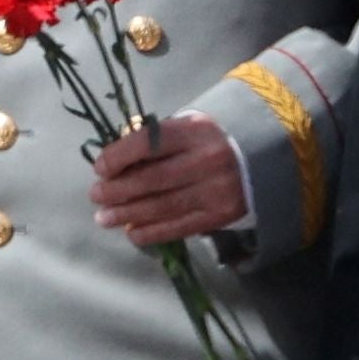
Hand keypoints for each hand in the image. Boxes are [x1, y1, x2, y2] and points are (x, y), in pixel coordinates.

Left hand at [92, 114, 248, 251]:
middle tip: (95, 196)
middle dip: (118, 190)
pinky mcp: (220, 215)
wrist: (263, 157)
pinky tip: (132, 233)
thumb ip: (154, 140)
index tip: (100, 168)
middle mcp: (207, 160)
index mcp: (195, 131)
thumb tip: (114, 162)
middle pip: (153, 179)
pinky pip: (180, 227)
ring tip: (104, 218)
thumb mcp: (187, 126)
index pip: (149, 144)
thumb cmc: (210, 140)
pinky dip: (153, 232)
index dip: (119, 157)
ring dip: (128, 214)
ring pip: (163, 206)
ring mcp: (215, 190)